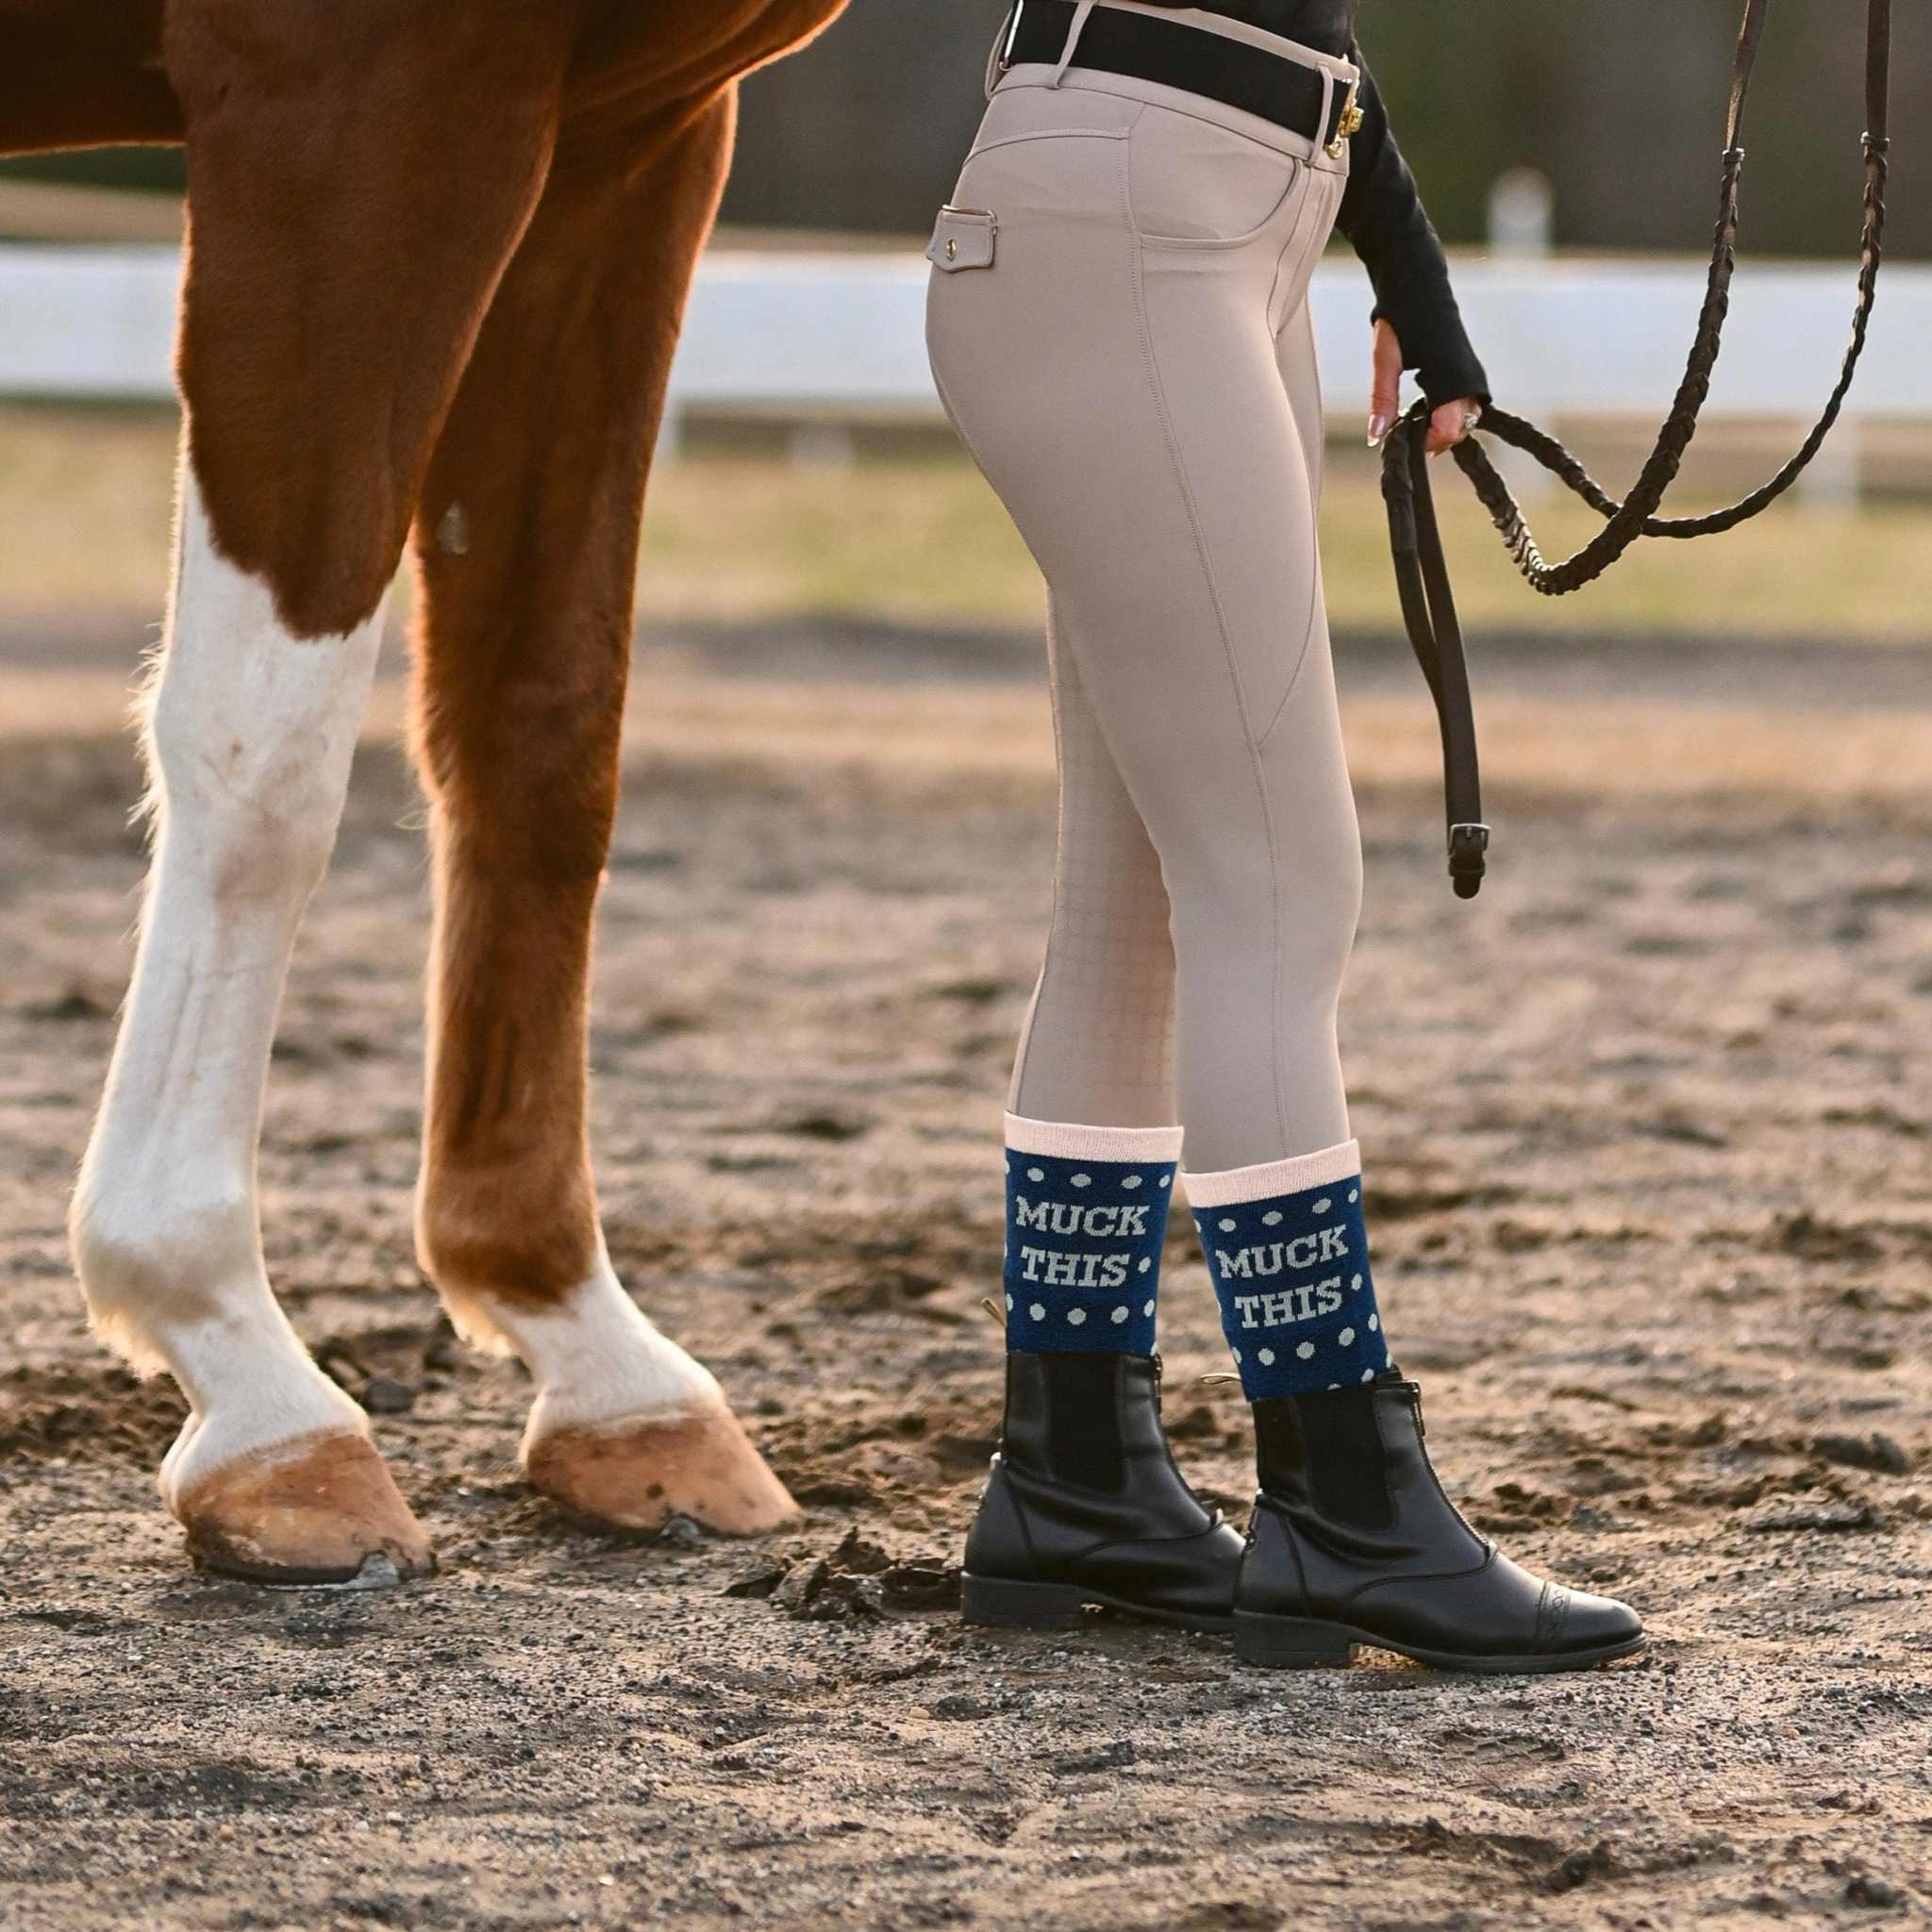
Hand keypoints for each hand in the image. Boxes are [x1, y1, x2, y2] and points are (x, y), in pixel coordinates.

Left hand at [1367, 318, 1480, 454]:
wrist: (1418, 285)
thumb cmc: (1401, 318)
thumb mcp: (1385, 360)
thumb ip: (1382, 399)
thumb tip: (1376, 436)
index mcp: (1449, 374)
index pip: (1449, 428)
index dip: (1427, 440)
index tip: (1405, 436)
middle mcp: (1469, 378)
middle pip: (1460, 430)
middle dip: (1435, 438)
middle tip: (1409, 431)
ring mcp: (1473, 376)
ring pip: (1466, 420)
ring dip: (1443, 427)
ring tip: (1416, 420)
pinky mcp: (1471, 373)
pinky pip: (1467, 407)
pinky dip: (1449, 415)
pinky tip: (1427, 409)